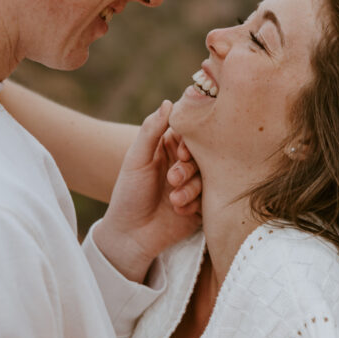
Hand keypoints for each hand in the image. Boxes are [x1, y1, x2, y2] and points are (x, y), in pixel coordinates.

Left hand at [94, 101, 200, 279]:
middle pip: (202, 155)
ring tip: (173, 200)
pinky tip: (178, 212)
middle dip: (189, 168)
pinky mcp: (202, 205)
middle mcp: (184, 163)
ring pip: (207, 177)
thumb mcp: (137, 159)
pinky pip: (209, 198)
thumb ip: (151, 130)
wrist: (130, 235)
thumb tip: (169, 102)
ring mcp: (194, 184)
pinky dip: (194, 204)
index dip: (190, 141)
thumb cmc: (129, 194)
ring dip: (190, 188)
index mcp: (168, 147)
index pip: (189, 133)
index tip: (183, 152)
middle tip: (173, 179)